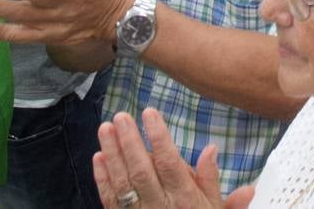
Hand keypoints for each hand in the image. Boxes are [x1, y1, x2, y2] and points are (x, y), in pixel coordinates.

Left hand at [93, 108, 242, 208]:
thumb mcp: (215, 208)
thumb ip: (212, 180)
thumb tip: (211, 149)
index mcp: (184, 199)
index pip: (169, 163)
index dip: (158, 137)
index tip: (150, 114)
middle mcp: (160, 206)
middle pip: (141, 170)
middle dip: (129, 142)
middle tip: (121, 117)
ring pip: (122, 183)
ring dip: (112, 154)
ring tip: (105, 128)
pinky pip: (110, 201)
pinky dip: (102, 179)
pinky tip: (98, 158)